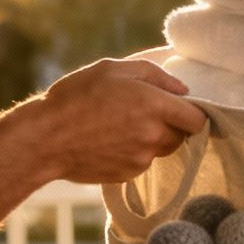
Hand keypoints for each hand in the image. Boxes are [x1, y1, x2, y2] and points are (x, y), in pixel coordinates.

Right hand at [14, 59, 206, 183]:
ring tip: (122, 125)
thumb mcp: (113, 69)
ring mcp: (141, 158)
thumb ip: (154, 75)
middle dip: (171, 124)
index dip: (192, 112)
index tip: (180, 107)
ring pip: (163, 149)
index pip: (198, 119)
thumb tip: (183, 90)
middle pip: (182, 135)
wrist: (45, 139)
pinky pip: (143, 162)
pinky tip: (111, 141)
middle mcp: (153, 135)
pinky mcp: (128, 174)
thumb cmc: (76, 97)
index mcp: (154, 105)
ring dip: (153, 138)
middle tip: (143, 112)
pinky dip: (135, 152)